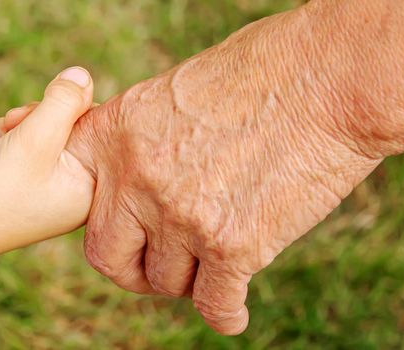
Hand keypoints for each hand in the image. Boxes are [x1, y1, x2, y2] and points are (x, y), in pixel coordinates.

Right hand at [0, 67, 95, 259]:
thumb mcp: (34, 137)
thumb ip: (63, 101)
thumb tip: (82, 74)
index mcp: (90, 189)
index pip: (93, 128)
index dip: (62, 110)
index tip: (32, 116)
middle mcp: (73, 194)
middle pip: (62, 129)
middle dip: (27, 121)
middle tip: (7, 127)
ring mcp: (47, 194)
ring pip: (36, 137)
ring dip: (8, 131)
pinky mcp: (23, 191)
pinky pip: (19, 153)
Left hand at [65, 10, 386, 334]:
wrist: (325, 77)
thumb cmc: (256, 73)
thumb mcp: (170, 93)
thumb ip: (137, 143)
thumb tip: (127, 187)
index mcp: (113, 135)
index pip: (77, 201)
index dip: (103, 222)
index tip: (126, 229)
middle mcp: (135, 179)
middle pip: (108, 256)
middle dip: (134, 269)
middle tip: (161, 265)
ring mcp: (180, 216)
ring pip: (166, 281)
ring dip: (188, 280)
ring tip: (212, 262)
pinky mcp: (231, 246)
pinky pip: (214, 304)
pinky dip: (225, 314)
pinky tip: (233, 311)